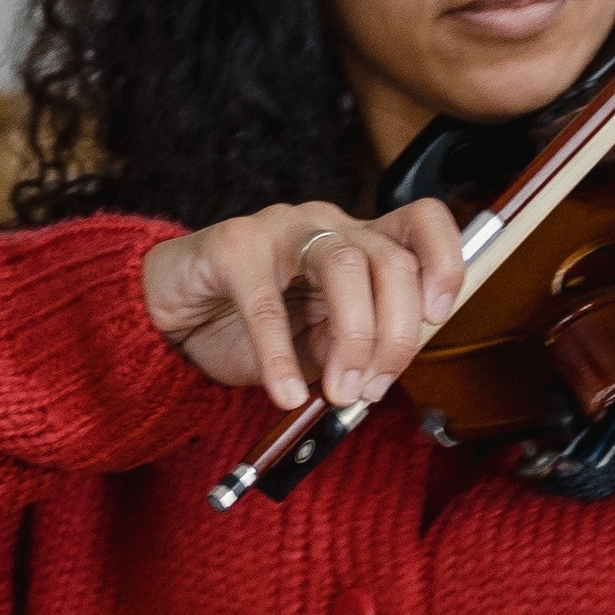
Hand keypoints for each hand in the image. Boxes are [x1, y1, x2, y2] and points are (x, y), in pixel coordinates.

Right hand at [142, 197, 466, 410]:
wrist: (170, 317)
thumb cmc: (249, 327)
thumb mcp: (315, 346)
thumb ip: (351, 350)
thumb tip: (377, 376)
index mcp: (359, 241)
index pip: (422, 222)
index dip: (444, 261)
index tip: (437, 316)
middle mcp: (327, 226)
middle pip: (391, 260)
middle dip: (396, 335)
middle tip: (373, 388)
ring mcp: (280, 229)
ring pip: (345, 265)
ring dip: (354, 339)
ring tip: (339, 390)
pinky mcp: (232, 245)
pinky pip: (266, 301)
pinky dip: (280, 357)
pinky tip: (284, 392)